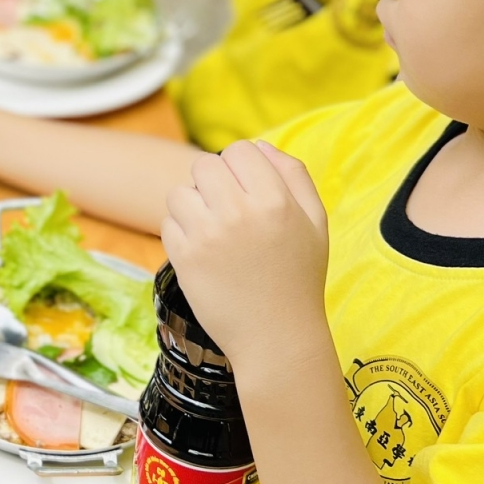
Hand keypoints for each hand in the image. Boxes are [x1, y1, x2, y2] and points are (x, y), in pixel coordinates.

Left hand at [159, 140, 328, 366]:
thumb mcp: (315, 222)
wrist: (276, 338)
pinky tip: (203, 252)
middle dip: (212, 183)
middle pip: (203, 165)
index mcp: (275, 199)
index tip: (246, 190)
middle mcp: (238, 211)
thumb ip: (294, 175)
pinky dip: (181, 234)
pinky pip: (168, 223)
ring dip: (192, 206)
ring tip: (213, 231)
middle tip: (226, 210)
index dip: (240, 166)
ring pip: (179, 192)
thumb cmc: (299, 279)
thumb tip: (260, 145)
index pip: (239, 150)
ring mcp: (207, 235)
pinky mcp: (184, 258)